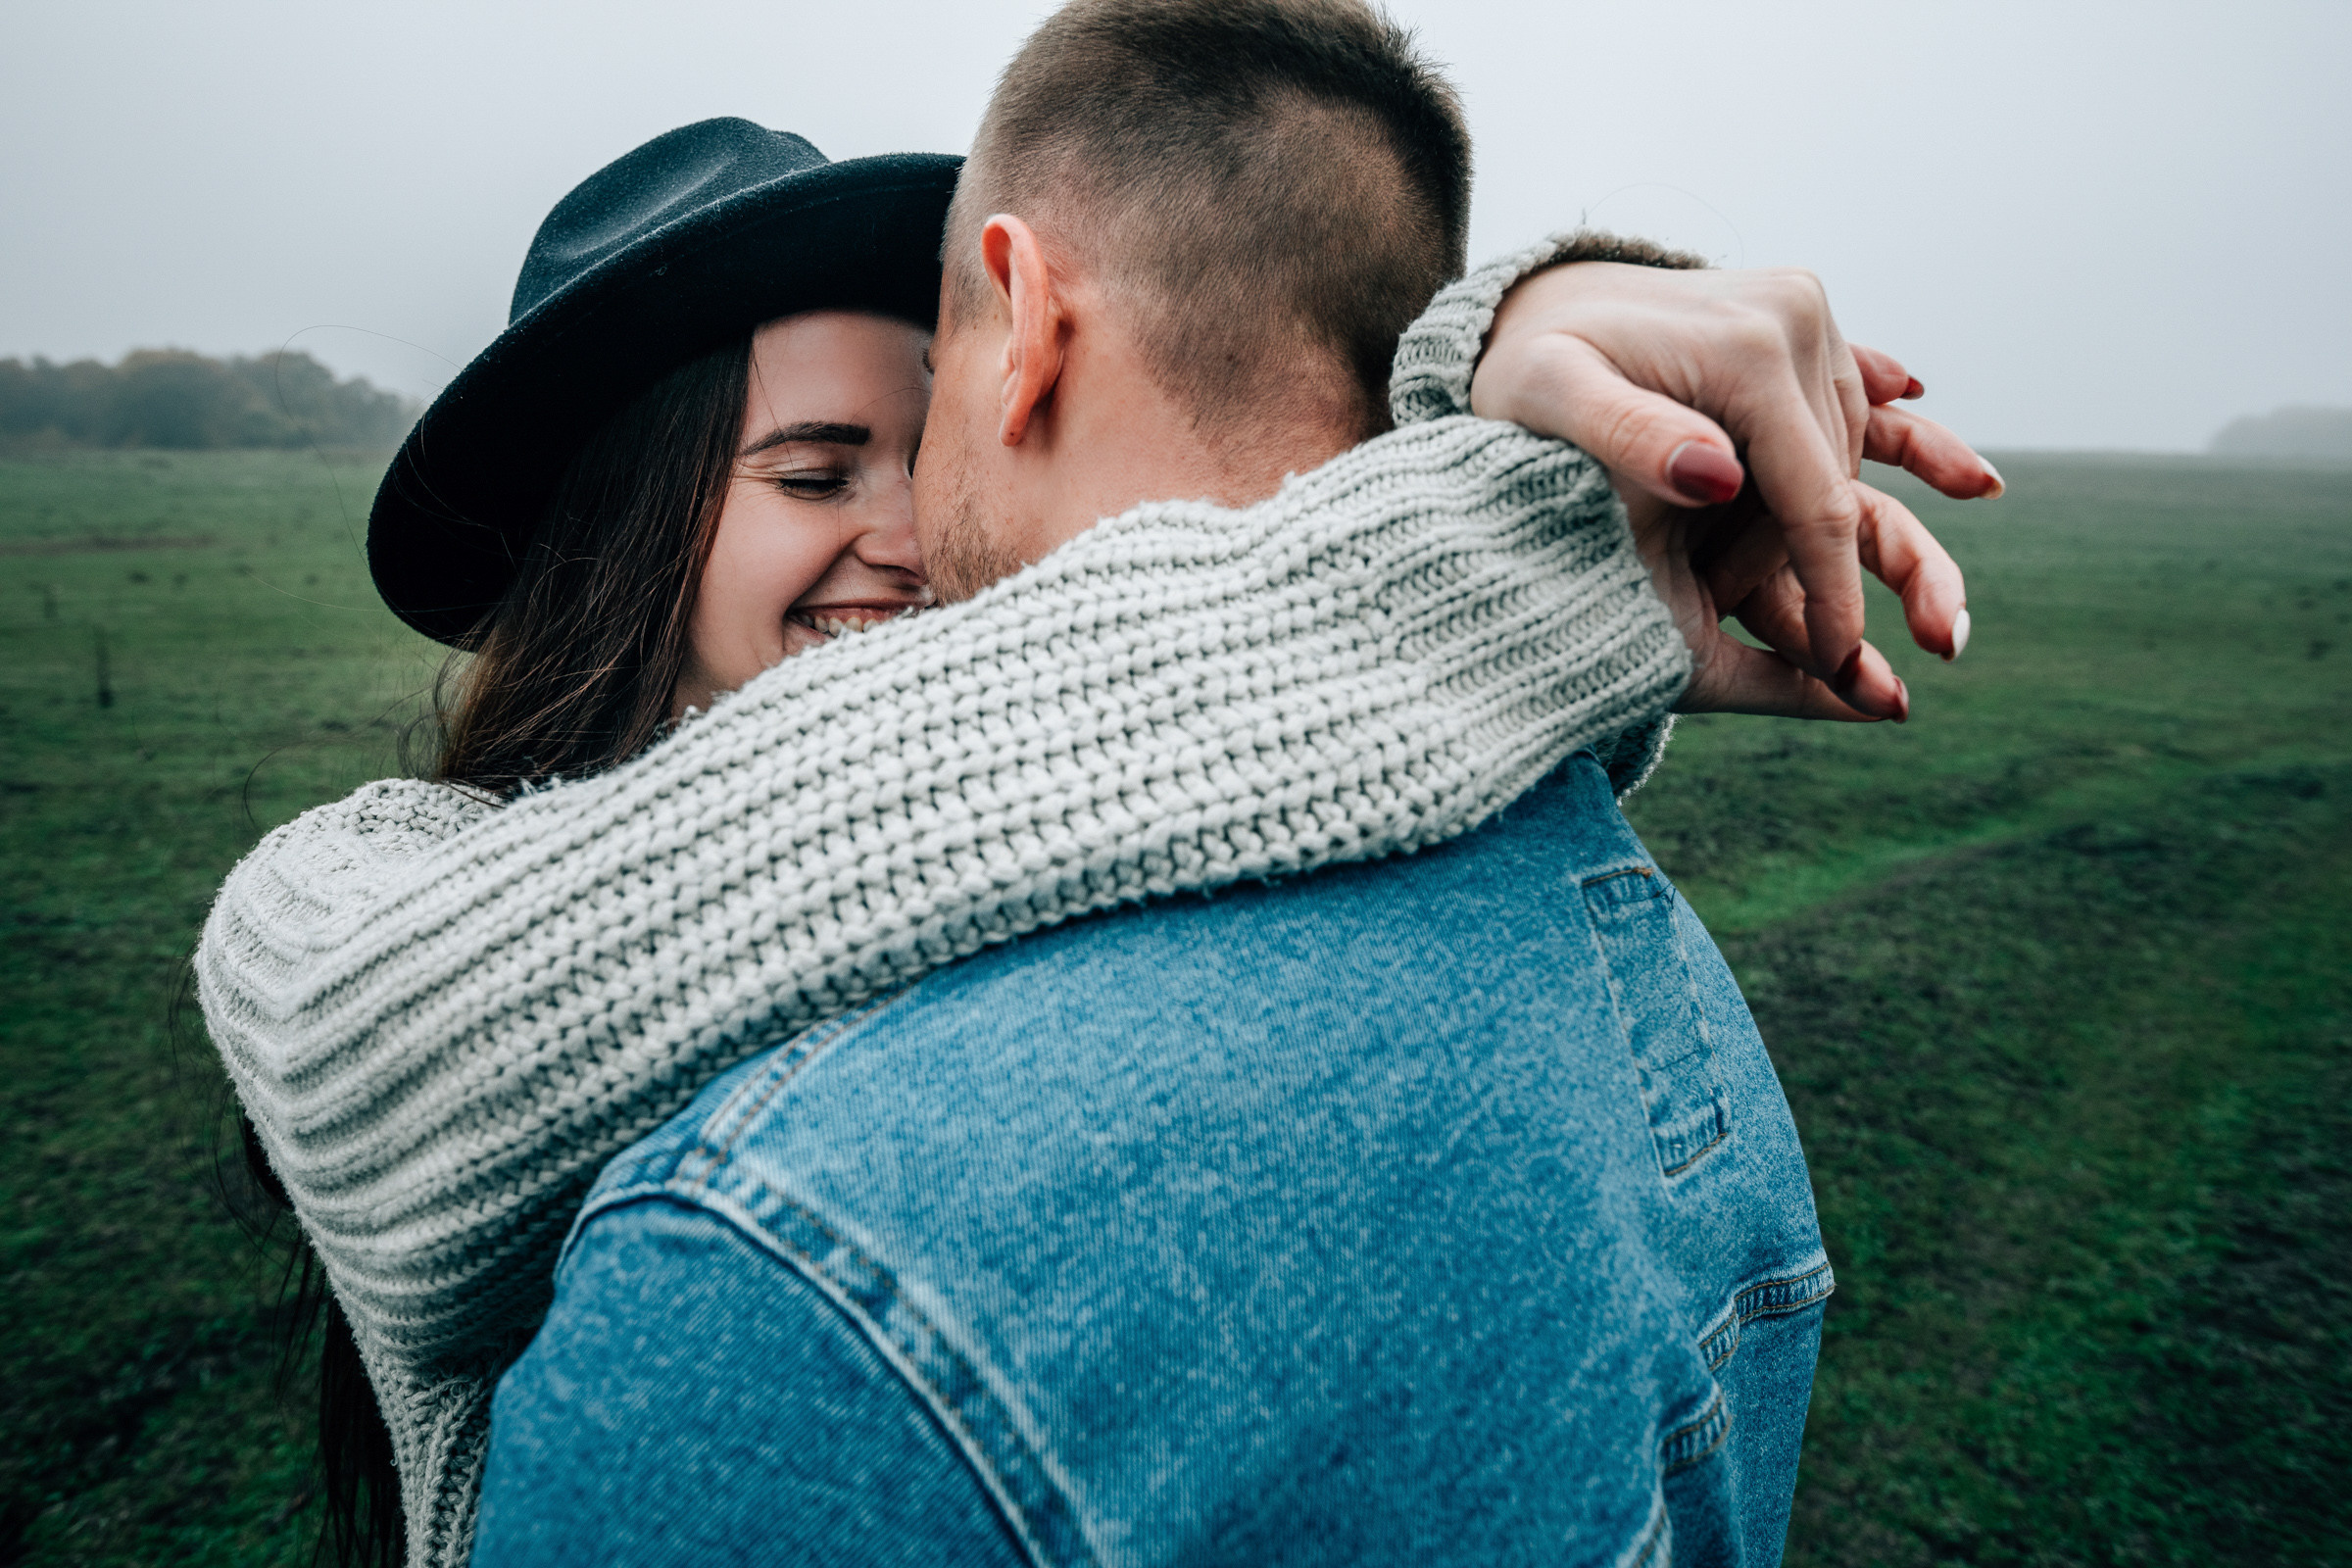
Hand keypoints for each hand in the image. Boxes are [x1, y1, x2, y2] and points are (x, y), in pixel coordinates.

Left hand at [1469, 259, 1999, 718]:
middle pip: (1831, 477)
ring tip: (1813, 602)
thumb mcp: (1549, 404)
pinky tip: (1962, 477)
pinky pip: (1861, 393)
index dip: (1833, 591)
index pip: (1813, 497)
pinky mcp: (1799, 315)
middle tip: (1794, 647)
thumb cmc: (1522, 371)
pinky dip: (1903, 437)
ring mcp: (1802, 310)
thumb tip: (1720, 479)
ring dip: (1826, 523)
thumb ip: (1628, 437)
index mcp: (1748, 350)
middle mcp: (1793, 315)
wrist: (1526, 305)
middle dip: (1820, 570)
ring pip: (1842, 450)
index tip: (1841, 666)